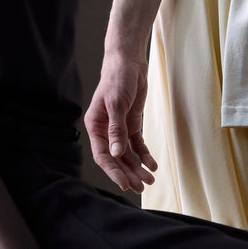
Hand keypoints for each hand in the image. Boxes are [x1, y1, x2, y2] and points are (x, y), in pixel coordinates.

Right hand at [85, 51, 157, 192]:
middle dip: (128, 173)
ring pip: (127, 154)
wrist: (129, 61)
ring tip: (150, 180)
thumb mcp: (117, 103)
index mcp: (95, 126)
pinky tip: (152, 165)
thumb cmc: (117, 78)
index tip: (125, 184)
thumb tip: (117, 154)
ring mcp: (119, 128)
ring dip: (137, 167)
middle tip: (142, 187)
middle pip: (116, 158)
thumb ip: (117, 129)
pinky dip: (144, 155)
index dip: (113, 171)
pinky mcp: (132, 123)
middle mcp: (105, 130)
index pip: (103, 155)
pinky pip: (137, 144)